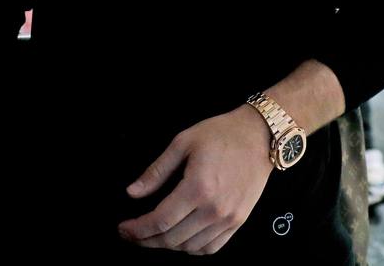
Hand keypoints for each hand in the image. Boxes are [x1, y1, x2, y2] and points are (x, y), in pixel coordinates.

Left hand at [118, 106, 272, 254]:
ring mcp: (229, 218)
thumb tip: (132, 193)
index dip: (137, 229)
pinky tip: (180, 240)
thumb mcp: (182, 142)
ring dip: (167, 245)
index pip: (160, 220)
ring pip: (190, 247)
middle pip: (172, 238)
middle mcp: (213, 209)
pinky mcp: (239, 222)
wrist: (260, 137)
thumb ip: (156, 171)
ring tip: (152, 236)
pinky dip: (192, 249)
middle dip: (146, 240)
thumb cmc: (220, 134)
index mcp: (197, 187)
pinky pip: (211, 248)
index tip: (123, 229)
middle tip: (131, 234)